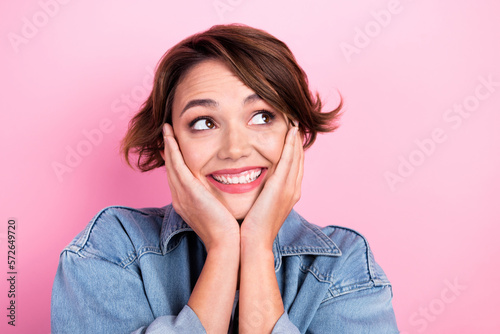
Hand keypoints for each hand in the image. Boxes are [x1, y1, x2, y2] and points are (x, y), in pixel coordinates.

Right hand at [162, 123, 238, 250]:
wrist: (226, 245)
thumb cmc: (228, 232)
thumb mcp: (219, 213)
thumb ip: (217, 200)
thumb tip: (224, 192)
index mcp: (186, 203)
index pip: (178, 177)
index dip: (175, 161)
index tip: (175, 146)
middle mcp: (180, 198)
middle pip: (171, 169)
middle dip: (168, 150)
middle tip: (166, 132)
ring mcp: (182, 195)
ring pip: (171, 164)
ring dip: (168, 145)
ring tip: (167, 129)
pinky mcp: (188, 192)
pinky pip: (177, 166)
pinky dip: (172, 150)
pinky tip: (170, 137)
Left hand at [241, 123, 303, 247]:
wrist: (253, 244)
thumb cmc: (250, 229)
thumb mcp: (258, 207)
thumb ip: (258, 194)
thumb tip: (250, 184)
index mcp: (288, 194)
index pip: (293, 166)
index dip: (293, 149)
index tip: (289, 134)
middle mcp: (293, 189)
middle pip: (298, 158)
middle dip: (296, 140)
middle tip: (294, 122)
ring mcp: (290, 188)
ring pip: (296, 156)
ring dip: (295, 138)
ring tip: (294, 121)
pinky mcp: (281, 186)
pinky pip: (289, 159)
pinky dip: (291, 144)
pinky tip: (290, 130)